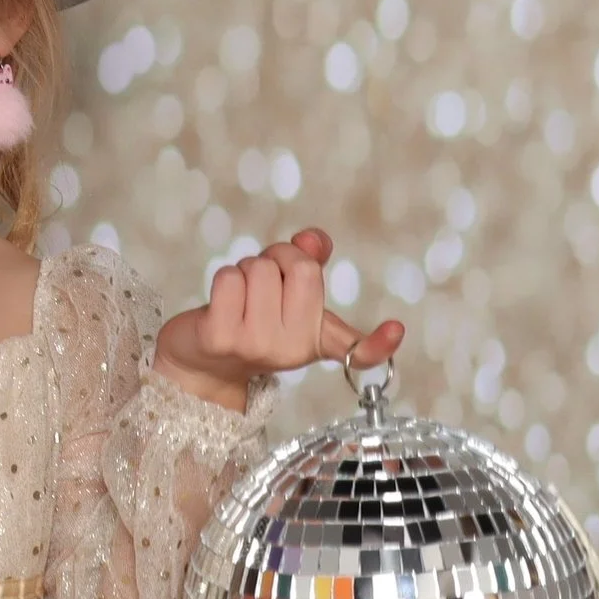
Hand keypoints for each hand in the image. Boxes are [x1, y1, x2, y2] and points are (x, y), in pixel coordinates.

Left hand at [153, 228, 404, 411]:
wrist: (201, 361)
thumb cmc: (248, 317)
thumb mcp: (283, 294)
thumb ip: (305, 264)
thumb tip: (315, 238)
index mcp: (315, 339)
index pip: (354, 347)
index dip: (377, 342)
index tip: (396, 330)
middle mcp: (293, 348)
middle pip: (302, 267)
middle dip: (280, 257)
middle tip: (265, 280)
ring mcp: (257, 345)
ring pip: (260, 268)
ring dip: (246, 268)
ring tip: (242, 295)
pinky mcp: (220, 337)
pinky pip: (229, 278)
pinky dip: (224, 278)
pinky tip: (221, 304)